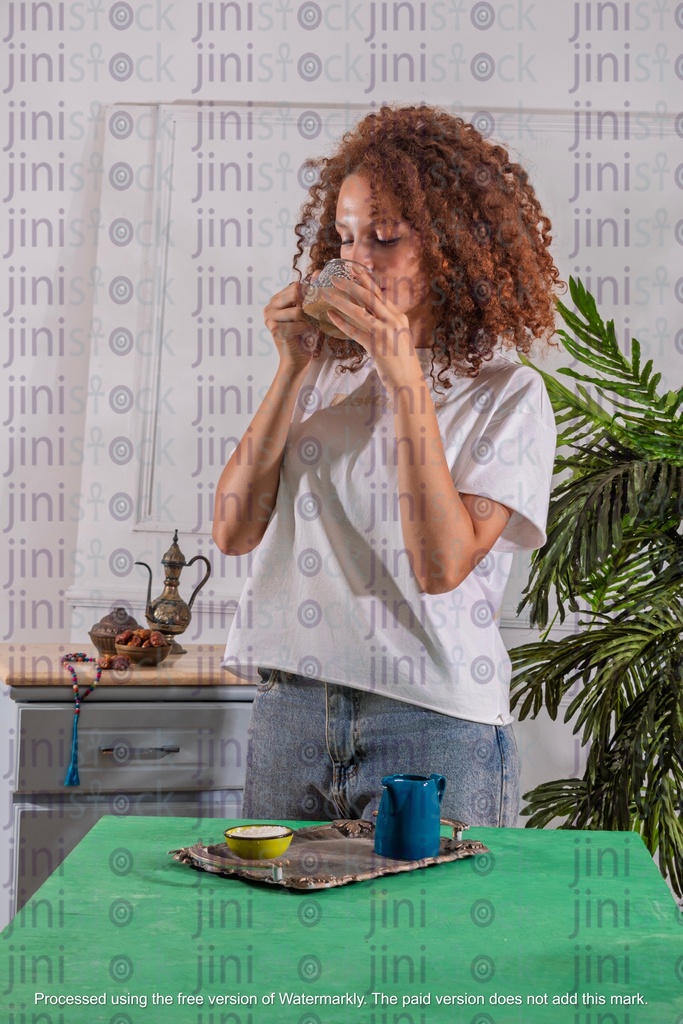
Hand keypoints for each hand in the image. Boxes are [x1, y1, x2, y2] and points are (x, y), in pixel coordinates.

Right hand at [264, 278, 319, 373]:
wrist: (297, 360)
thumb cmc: (304, 336)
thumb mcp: (309, 312)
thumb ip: (311, 293)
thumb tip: (316, 272)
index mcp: (276, 300)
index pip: (295, 286)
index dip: (310, 293)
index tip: (318, 302)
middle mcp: (269, 307)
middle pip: (294, 292)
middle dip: (309, 303)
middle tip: (315, 314)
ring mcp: (269, 317)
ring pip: (298, 309)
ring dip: (309, 319)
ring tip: (310, 326)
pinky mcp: (274, 329)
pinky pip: (297, 323)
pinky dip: (305, 329)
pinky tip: (304, 334)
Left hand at [324, 267, 419, 388]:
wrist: (409, 381)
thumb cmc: (402, 361)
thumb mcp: (398, 336)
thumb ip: (387, 323)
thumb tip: (370, 312)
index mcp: (398, 317)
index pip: (379, 294)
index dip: (365, 280)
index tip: (354, 268)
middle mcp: (393, 321)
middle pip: (369, 297)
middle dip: (350, 284)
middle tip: (335, 275)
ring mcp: (385, 333)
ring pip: (359, 311)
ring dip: (341, 300)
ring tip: (326, 293)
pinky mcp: (376, 346)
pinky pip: (355, 331)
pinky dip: (341, 323)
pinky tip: (330, 316)